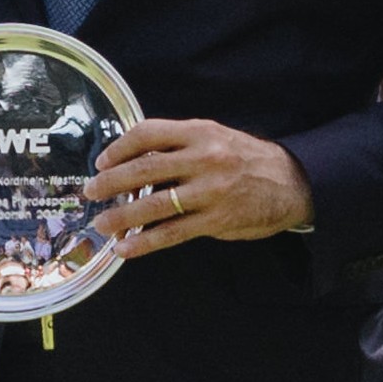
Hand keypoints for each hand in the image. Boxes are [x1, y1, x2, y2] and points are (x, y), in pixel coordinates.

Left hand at [83, 118, 313, 259]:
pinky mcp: (217, 220)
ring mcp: (210, 191)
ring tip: (103, 224)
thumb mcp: (215, 138)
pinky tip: (126, 249)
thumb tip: (133, 161)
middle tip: (91, 192)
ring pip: (155, 203)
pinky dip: (145, 242)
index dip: (119, 147)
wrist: (292, 182)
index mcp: (199, 132)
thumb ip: (179, 146)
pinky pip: (173, 233)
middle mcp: (203, 158)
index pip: (148, 133)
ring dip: (122, 216)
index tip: (101, 161)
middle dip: (111, 182)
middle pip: (145, 168)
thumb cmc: (245, 159)